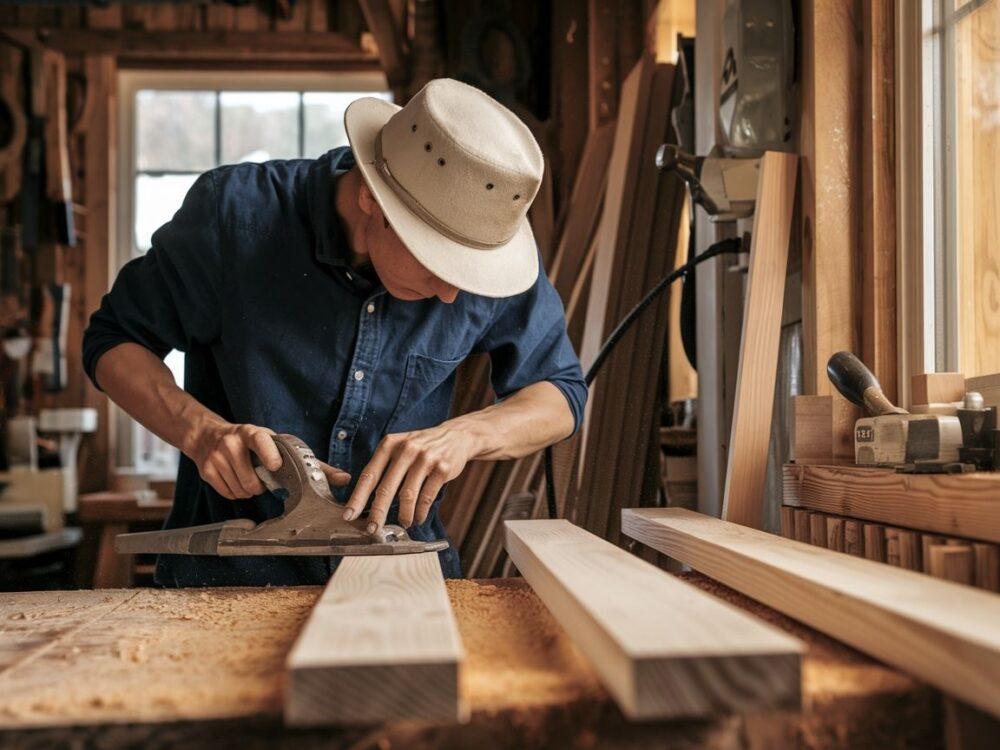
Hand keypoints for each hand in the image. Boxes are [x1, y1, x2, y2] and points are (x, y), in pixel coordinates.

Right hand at [186, 421, 349, 499]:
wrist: (208, 437)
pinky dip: (235, 492)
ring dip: (248, 490)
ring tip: (249, 476)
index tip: (275, 467)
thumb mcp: (281, 446)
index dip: (269, 456)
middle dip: (260, 486)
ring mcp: (217, 457)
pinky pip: (228, 494)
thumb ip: (314, 464)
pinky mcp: (206, 471)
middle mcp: (233, 442)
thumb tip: (346, 479)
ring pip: (241, 491)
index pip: (262, 441)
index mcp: (254, 433)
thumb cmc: (255, 443)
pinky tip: (236, 479)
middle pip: (252, 482)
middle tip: (262, 476)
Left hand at [343, 423, 478, 530]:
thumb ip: (384, 467)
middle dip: (378, 513)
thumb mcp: (400, 448)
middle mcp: (406, 449)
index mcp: (390, 444)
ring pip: (408, 495)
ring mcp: (425, 458)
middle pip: (386, 488)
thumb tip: (365, 500)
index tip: (348, 515)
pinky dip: (420, 512)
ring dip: (404, 515)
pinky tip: (417, 518)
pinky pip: (427, 497)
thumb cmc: (421, 447)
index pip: (369, 474)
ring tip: (403, 524)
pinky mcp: (442, 468)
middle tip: (372, 529)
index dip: (357, 497)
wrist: (456, 436)